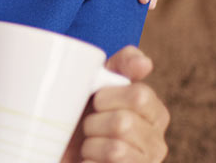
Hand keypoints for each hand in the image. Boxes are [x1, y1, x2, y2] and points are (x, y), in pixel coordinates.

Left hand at [63, 46, 169, 162]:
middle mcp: (157, 142)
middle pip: (124, 123)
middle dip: (94, 122)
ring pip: (115, 149)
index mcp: (155, 113)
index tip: (95, 101)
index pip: (139, 95)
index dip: (107, 97)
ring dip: (90, 145)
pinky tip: (88, 160)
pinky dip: (90, 162)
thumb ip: (121, 66)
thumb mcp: (98, 85)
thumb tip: (144, 62)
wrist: (58, 149)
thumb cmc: (81, 115)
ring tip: (87, 145)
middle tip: (87, 126)